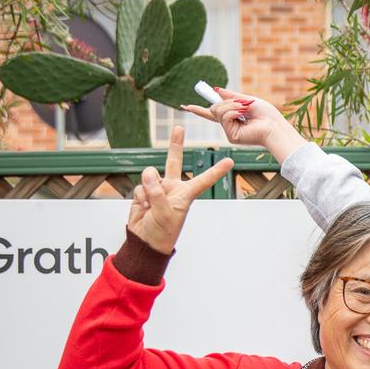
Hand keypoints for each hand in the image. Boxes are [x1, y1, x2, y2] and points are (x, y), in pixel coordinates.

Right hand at [127, 126, 233, 254]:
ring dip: (148, 190)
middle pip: (174, 162)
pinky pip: (140, 186)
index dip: (216, 170)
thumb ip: (157, 192)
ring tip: (150, 205)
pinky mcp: (144, 192)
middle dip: (175, 144)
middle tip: (178, 127)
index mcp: (186, 195)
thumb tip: (149, 172)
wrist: (145, 241)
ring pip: (150, 176)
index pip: (204, 180)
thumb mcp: (164, 213)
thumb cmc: (161, 231)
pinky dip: (140, 196)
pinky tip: (144, 207)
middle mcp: (174, 188)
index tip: (230, 161)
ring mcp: (158, 189)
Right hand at [182, 86, 307, 162]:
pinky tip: (243, 116)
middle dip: (226, 102)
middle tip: (242, 105)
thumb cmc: (267, 115)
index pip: (213, 113)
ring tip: (245, 110)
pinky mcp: (231, 136)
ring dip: (231, 106)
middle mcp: (229, 126)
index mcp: (233, 118)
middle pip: (214, 108)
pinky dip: (233, 112)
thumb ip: (231, 96)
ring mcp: (229, 132)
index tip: (185, 106)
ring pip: (217, 111)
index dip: (199, 110)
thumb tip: (216, 89)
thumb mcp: (247, 100)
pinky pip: (224, 117)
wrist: (275, 126)